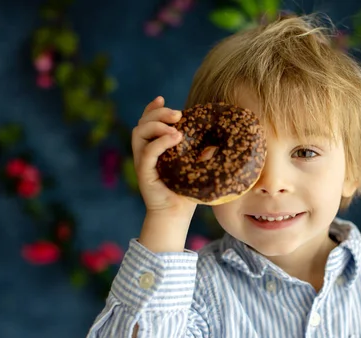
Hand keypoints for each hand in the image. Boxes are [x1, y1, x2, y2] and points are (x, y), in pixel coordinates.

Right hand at [131, 96, 196, 218]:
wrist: (176, 215)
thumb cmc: (187, 191)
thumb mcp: (197, 166)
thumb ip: (203, 151)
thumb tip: (221, 139)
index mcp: (155, 148)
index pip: (147, 122)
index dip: (151, 108)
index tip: (162, 99)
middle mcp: (145, 152)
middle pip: (142, 122)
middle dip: (158, 113)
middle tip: (178, 114)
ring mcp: (143, 161)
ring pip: (139, 132)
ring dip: (157, 124)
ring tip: (177, 128)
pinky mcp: (144, 172)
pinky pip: (147, 152)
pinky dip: (160, 142)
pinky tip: (175, 138)